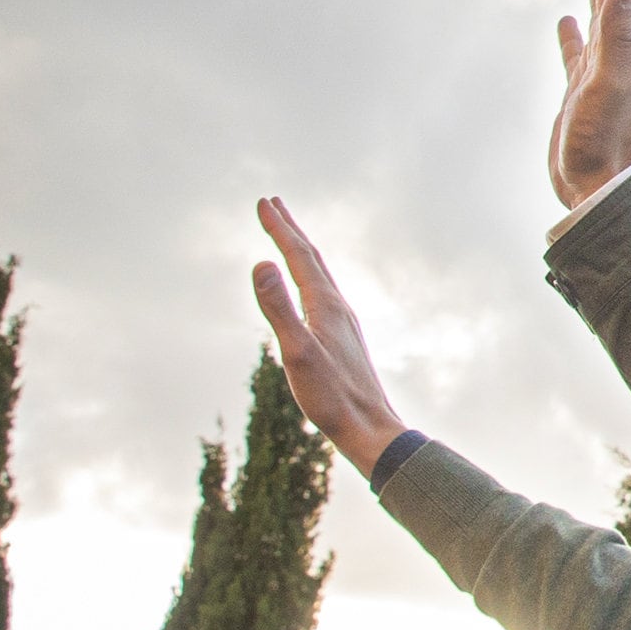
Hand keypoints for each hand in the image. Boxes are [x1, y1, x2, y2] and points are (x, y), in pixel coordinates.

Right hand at [251, 199, 408, 473]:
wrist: (369, 427)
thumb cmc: (331, 396)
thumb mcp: (297, 352)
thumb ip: (277, 309)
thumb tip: (261, 263)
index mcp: (326, 305)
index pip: (299, 256)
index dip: (280, 229)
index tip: (264, 202)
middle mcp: (338, 307)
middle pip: (312, 258)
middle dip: (290, 230)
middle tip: (272, 204)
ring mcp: (342, 322)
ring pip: (319, 276)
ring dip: (301, 253)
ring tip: (288, 239)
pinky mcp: (342, 338)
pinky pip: (323, 295)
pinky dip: (310, 279)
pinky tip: (309, 291)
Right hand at [549, 0, 630, 209]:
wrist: (602, 189)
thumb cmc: (605, 138)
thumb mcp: (611, 78)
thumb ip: (619, 29)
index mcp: (626, 38)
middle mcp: (617, 47)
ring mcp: (599, 69)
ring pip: (598, 9)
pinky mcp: (580, 93)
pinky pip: (577, 51)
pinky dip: (573, 30)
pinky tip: (566, 21)